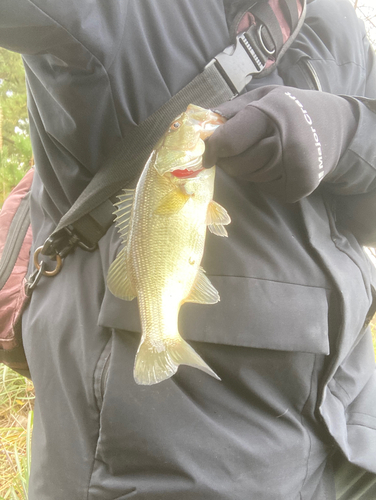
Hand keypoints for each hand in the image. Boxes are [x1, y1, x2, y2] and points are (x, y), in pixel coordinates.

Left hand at [203, 86, 356, 201]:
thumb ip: (231, 110)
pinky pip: (263, 188)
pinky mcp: (298, 188)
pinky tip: (276, 164)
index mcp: (273, 113)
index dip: (211, 149)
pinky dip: (262, 179)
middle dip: (229, 159)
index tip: (207, 152)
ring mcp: (294, 169)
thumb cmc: (295, 108)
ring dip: (246, 168)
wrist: (339, 126)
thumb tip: (199, 126)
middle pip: (235, 164)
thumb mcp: (265, 96)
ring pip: (247, 177)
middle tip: (238, 148)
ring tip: (263, 151)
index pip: (228, 141)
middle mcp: (286, 142)